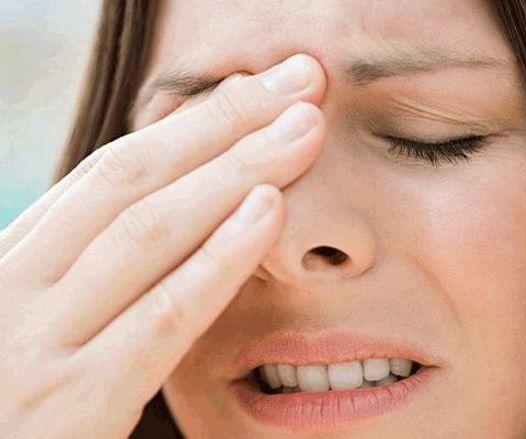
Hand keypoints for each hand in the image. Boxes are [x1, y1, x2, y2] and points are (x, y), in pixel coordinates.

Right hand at [0, 53, 325, 437]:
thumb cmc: (24, 410)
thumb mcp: (45, 328)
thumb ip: (98, 275)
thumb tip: (184, 207)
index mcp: (15, 265)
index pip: (113, 171)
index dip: (193, 123)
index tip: (261, 88)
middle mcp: (16, 290)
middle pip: (134, 179)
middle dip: (225, 123)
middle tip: (300, 82)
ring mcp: (39, 345)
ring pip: (149, 231)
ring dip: (236, 171)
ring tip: (302, 128)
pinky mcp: (75, 404)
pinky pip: (162, 315)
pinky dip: (220, 258)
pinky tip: (271, 212)